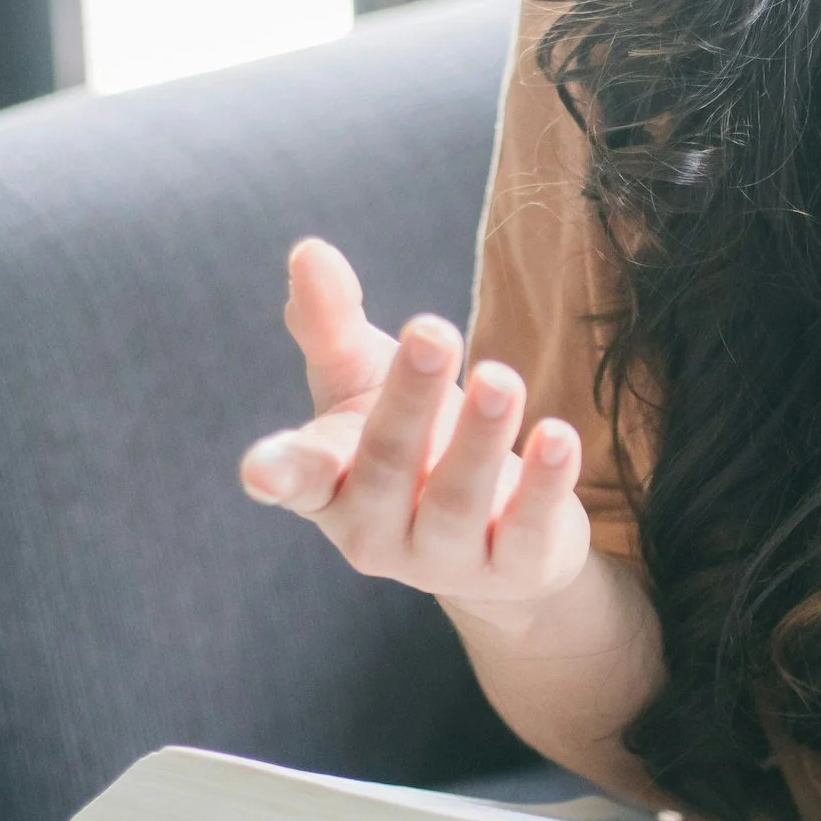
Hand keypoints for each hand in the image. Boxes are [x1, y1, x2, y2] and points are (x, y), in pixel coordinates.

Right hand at [237, 238, 591, 609]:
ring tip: (500, 377)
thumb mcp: (364, 381)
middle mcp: (376, 531)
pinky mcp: (513, 569)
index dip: (280, 472)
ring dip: (480, 437)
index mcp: (328, 484)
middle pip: (388, 465)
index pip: (299, 477)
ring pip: (458, 500)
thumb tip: (309, 251)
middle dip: (410, 400)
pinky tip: (559, 435)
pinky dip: (544, 484)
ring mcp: (443, 559)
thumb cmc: (411, 442)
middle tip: (434, 332)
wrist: (495, 531)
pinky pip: (526, 529)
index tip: (261, 469)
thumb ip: (330, 323)